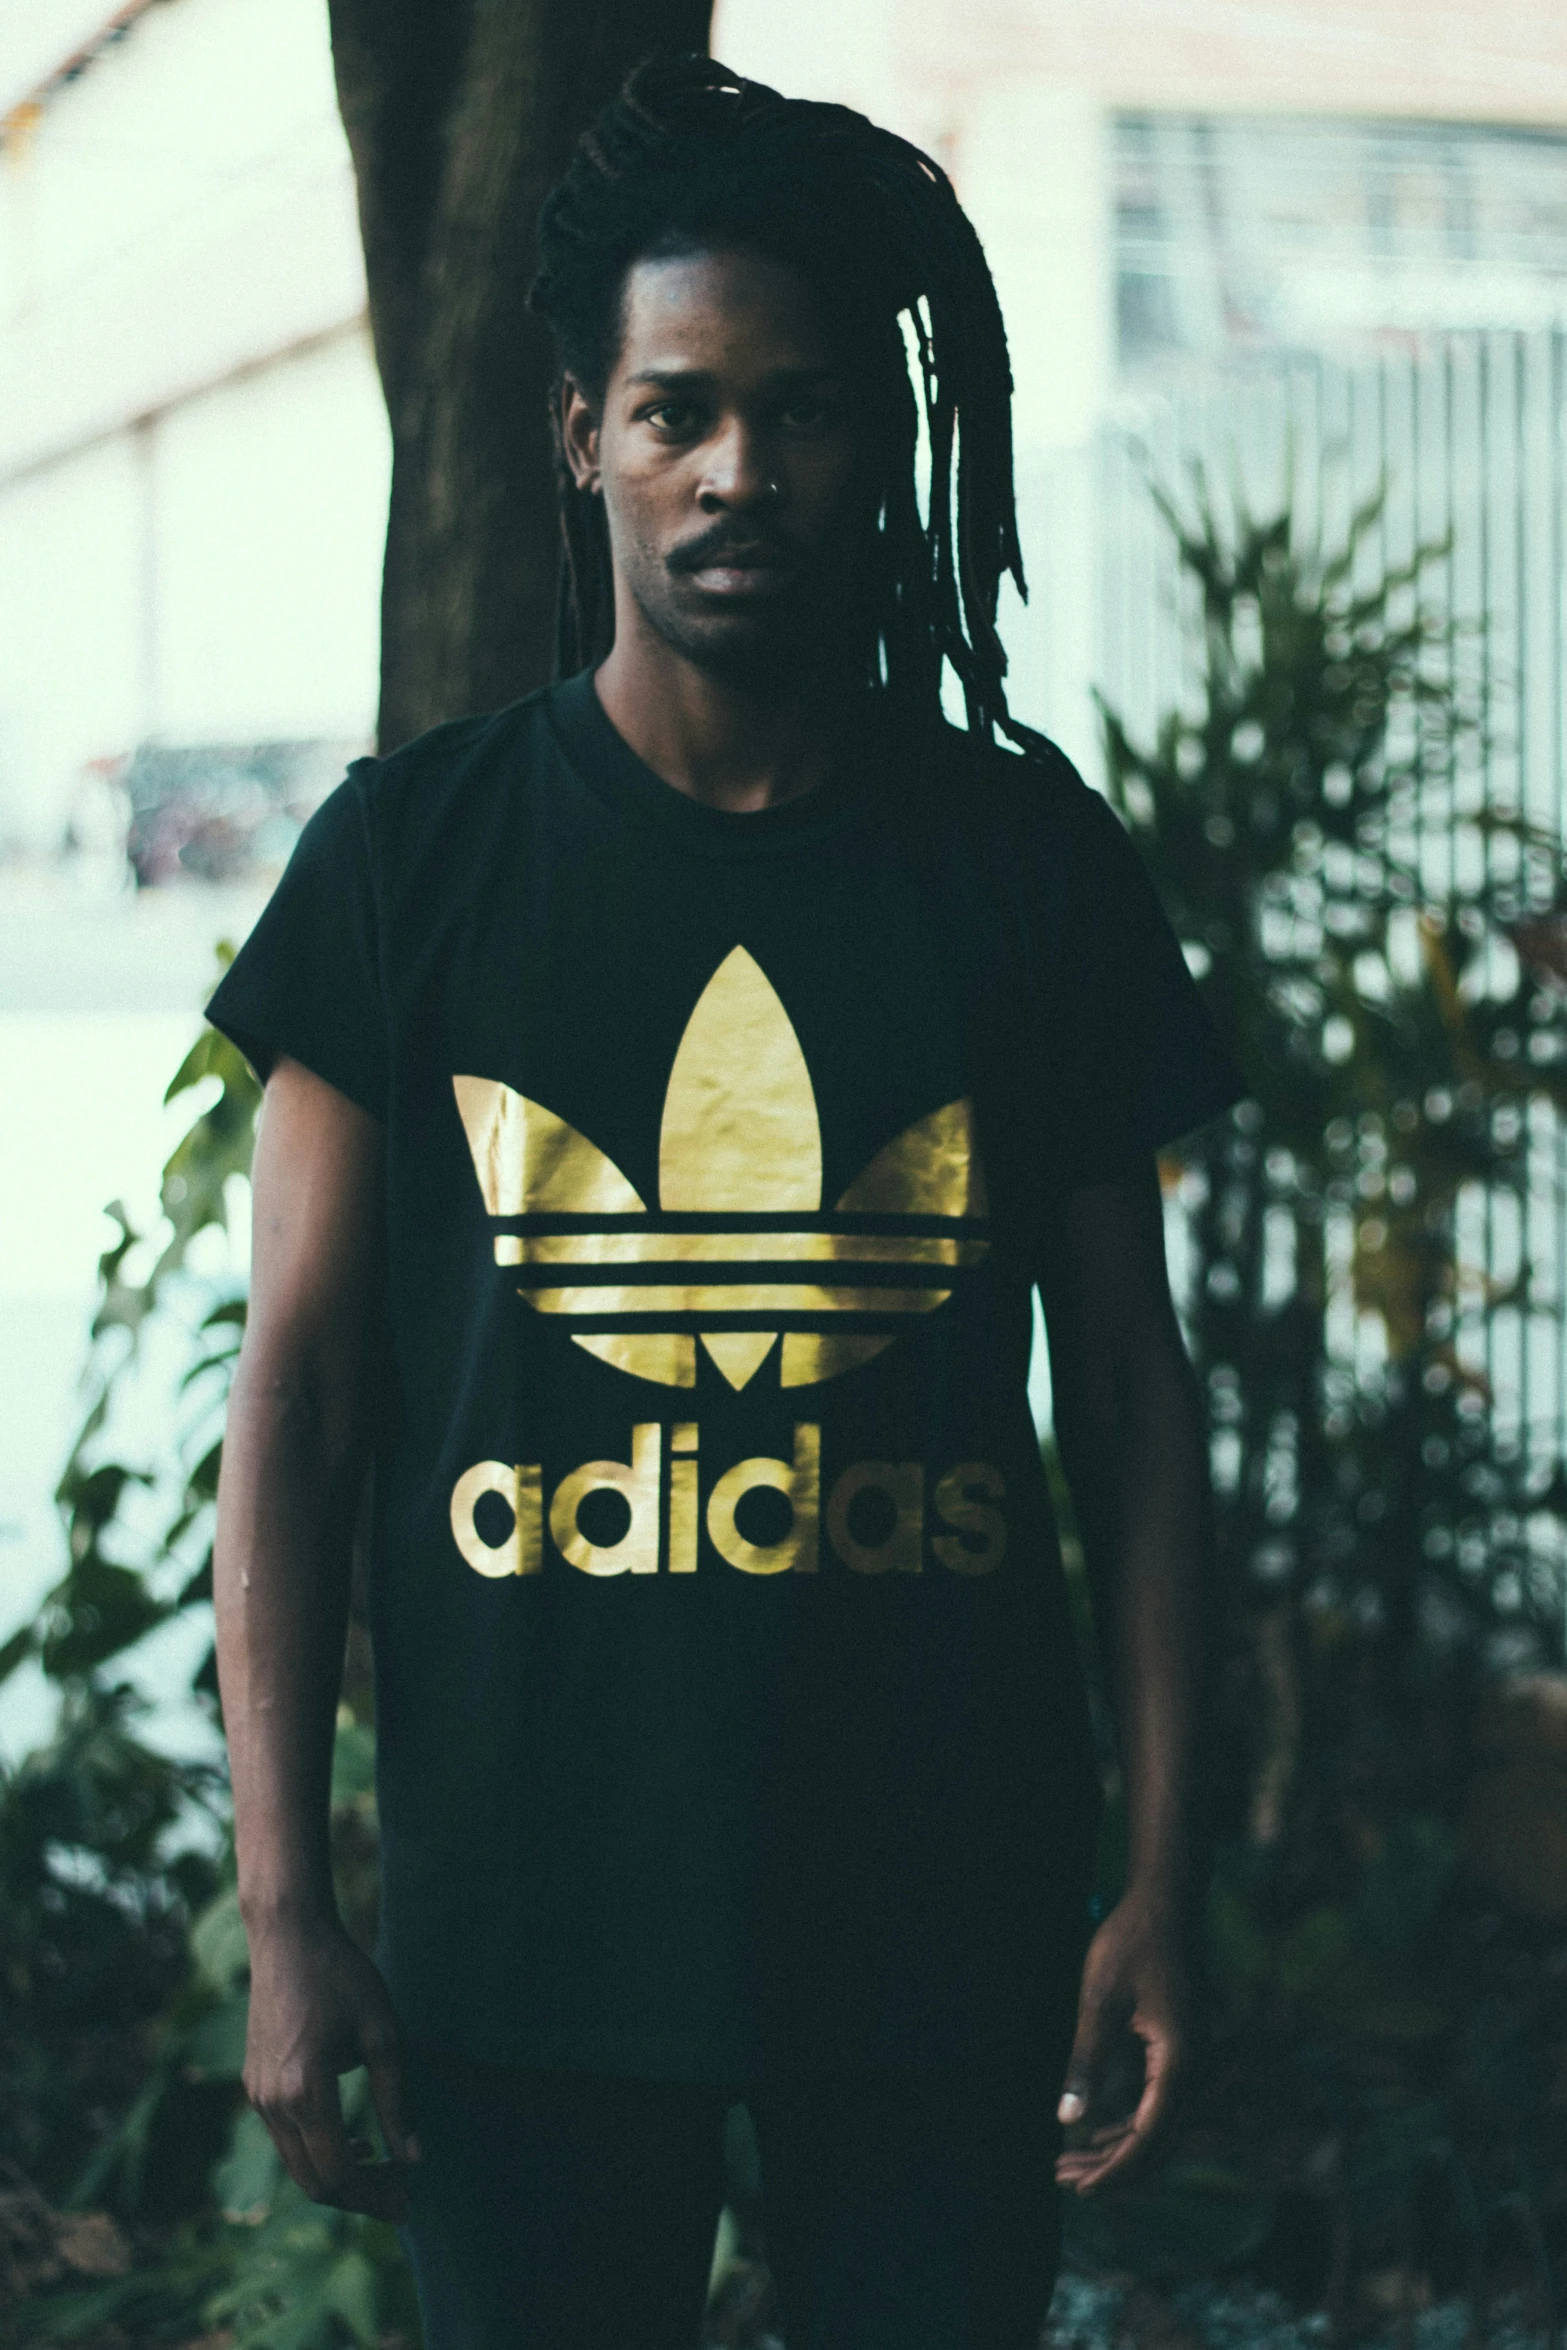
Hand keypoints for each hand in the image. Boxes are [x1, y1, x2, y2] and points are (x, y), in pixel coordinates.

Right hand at [243, 1915, 419, 2219]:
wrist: (288, 1936)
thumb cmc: (342, 1976)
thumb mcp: (383, 2033)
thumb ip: (397, 2100)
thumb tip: (414, 2159)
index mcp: (306, 2092)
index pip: (339, 2173)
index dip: (375, 2195)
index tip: (409, 2201)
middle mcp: (273, 2103)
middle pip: (314, 2182)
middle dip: (359, 2197)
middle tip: (400, 2194)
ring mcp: (257, 2097)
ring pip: (297, 2166)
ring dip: (338, 2176)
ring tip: (383, 2169)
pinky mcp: (254, 2087)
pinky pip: (286, 2140)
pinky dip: (318, 2152)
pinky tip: (353, 2140)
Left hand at [1054, 1888, 1187, 2195]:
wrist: (1167, 1903)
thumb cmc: (1131, 1944)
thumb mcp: (1099, 2000)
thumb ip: (1086, 2062)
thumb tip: (1067, 2120)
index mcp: (1180, 2061)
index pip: (1149, 2137)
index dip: (1114, 2168)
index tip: (1079, 2188)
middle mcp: (1195, 2069)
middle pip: (1157, 2142)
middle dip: (1112, 2168)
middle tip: (1063, 2180)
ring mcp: (1193, 2062)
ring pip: (1158, 2126)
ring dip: (1118, 2150)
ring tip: (1070, 2163)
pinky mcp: (1182, 2052)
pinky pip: (1160, 2104)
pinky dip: (1130, 2125)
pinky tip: (1097, 2133)